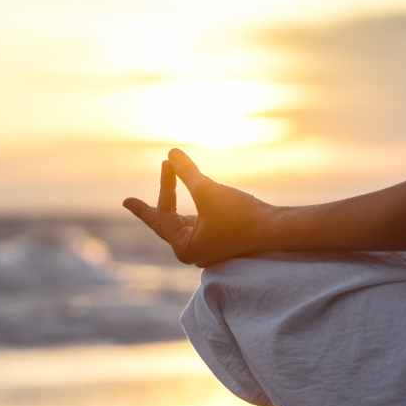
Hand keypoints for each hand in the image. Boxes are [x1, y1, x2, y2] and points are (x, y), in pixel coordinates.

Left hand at [123, 148, 278, 266]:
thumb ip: (187, 173)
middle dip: (146, 211)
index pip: (166, 211)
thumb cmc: (241, 215)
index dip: (166, 184)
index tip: (169, 163)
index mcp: (184, 248)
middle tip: (127, 202)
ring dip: (167, 209)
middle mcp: (191, 252)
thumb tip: (171, 152)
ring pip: (178, 224)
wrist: (277, 231)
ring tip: (146, 207)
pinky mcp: (217, 241)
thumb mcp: (208, 191)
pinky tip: (176, 209)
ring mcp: (204, 248)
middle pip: (164, 224)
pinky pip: (193, 224)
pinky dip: (184, 213)